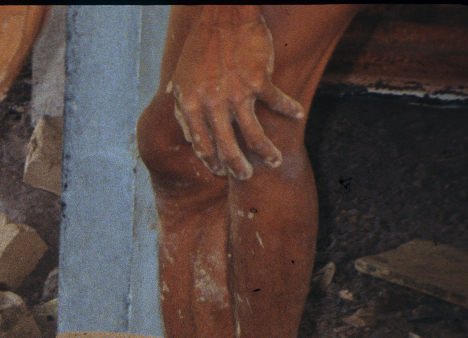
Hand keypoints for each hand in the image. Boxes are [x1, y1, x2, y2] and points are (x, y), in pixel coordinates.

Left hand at [166, 7, 304, 178]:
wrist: (222, 19)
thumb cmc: (200, 48)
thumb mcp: (180, 80)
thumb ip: (184, 109)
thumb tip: (190, 136)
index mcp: (192, 106)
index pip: (201, 145)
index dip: (211, 162)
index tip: (220, 171)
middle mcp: (213, 105)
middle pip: (227, 147)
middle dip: (238, 167)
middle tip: (246, 177)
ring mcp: (236, 94)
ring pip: (253, 134)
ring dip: (265, 152)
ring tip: (275, 161)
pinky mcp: (258, 80)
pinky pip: (276, 102)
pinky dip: (289, 109)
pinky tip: (298, 116)